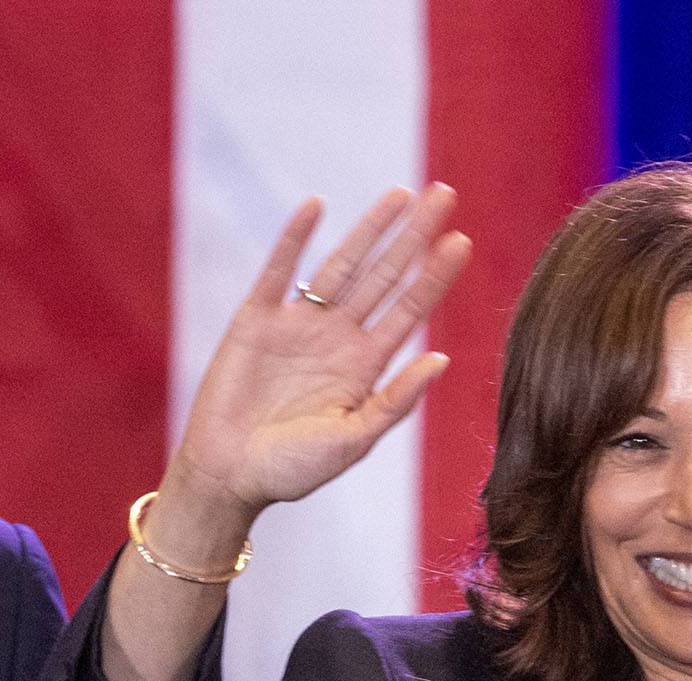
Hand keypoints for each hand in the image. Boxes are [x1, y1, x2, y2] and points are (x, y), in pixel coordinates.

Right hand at [168, 185, 471, 515]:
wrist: (229, 475)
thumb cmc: (293, 468)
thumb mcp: (353, 439)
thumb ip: (395, 400)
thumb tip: (442, 359)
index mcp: (366, 365)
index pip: (410, 309)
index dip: (435, 275)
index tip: (462, 242)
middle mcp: (338, 337)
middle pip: (385, 276)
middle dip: (414, 236)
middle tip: (445, 195)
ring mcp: (298, 325)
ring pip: (341, 265)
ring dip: (369, 229)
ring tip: (400, 194)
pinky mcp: (255, 319)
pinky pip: (278, 271)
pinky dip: (294, 239)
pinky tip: (317, 207)